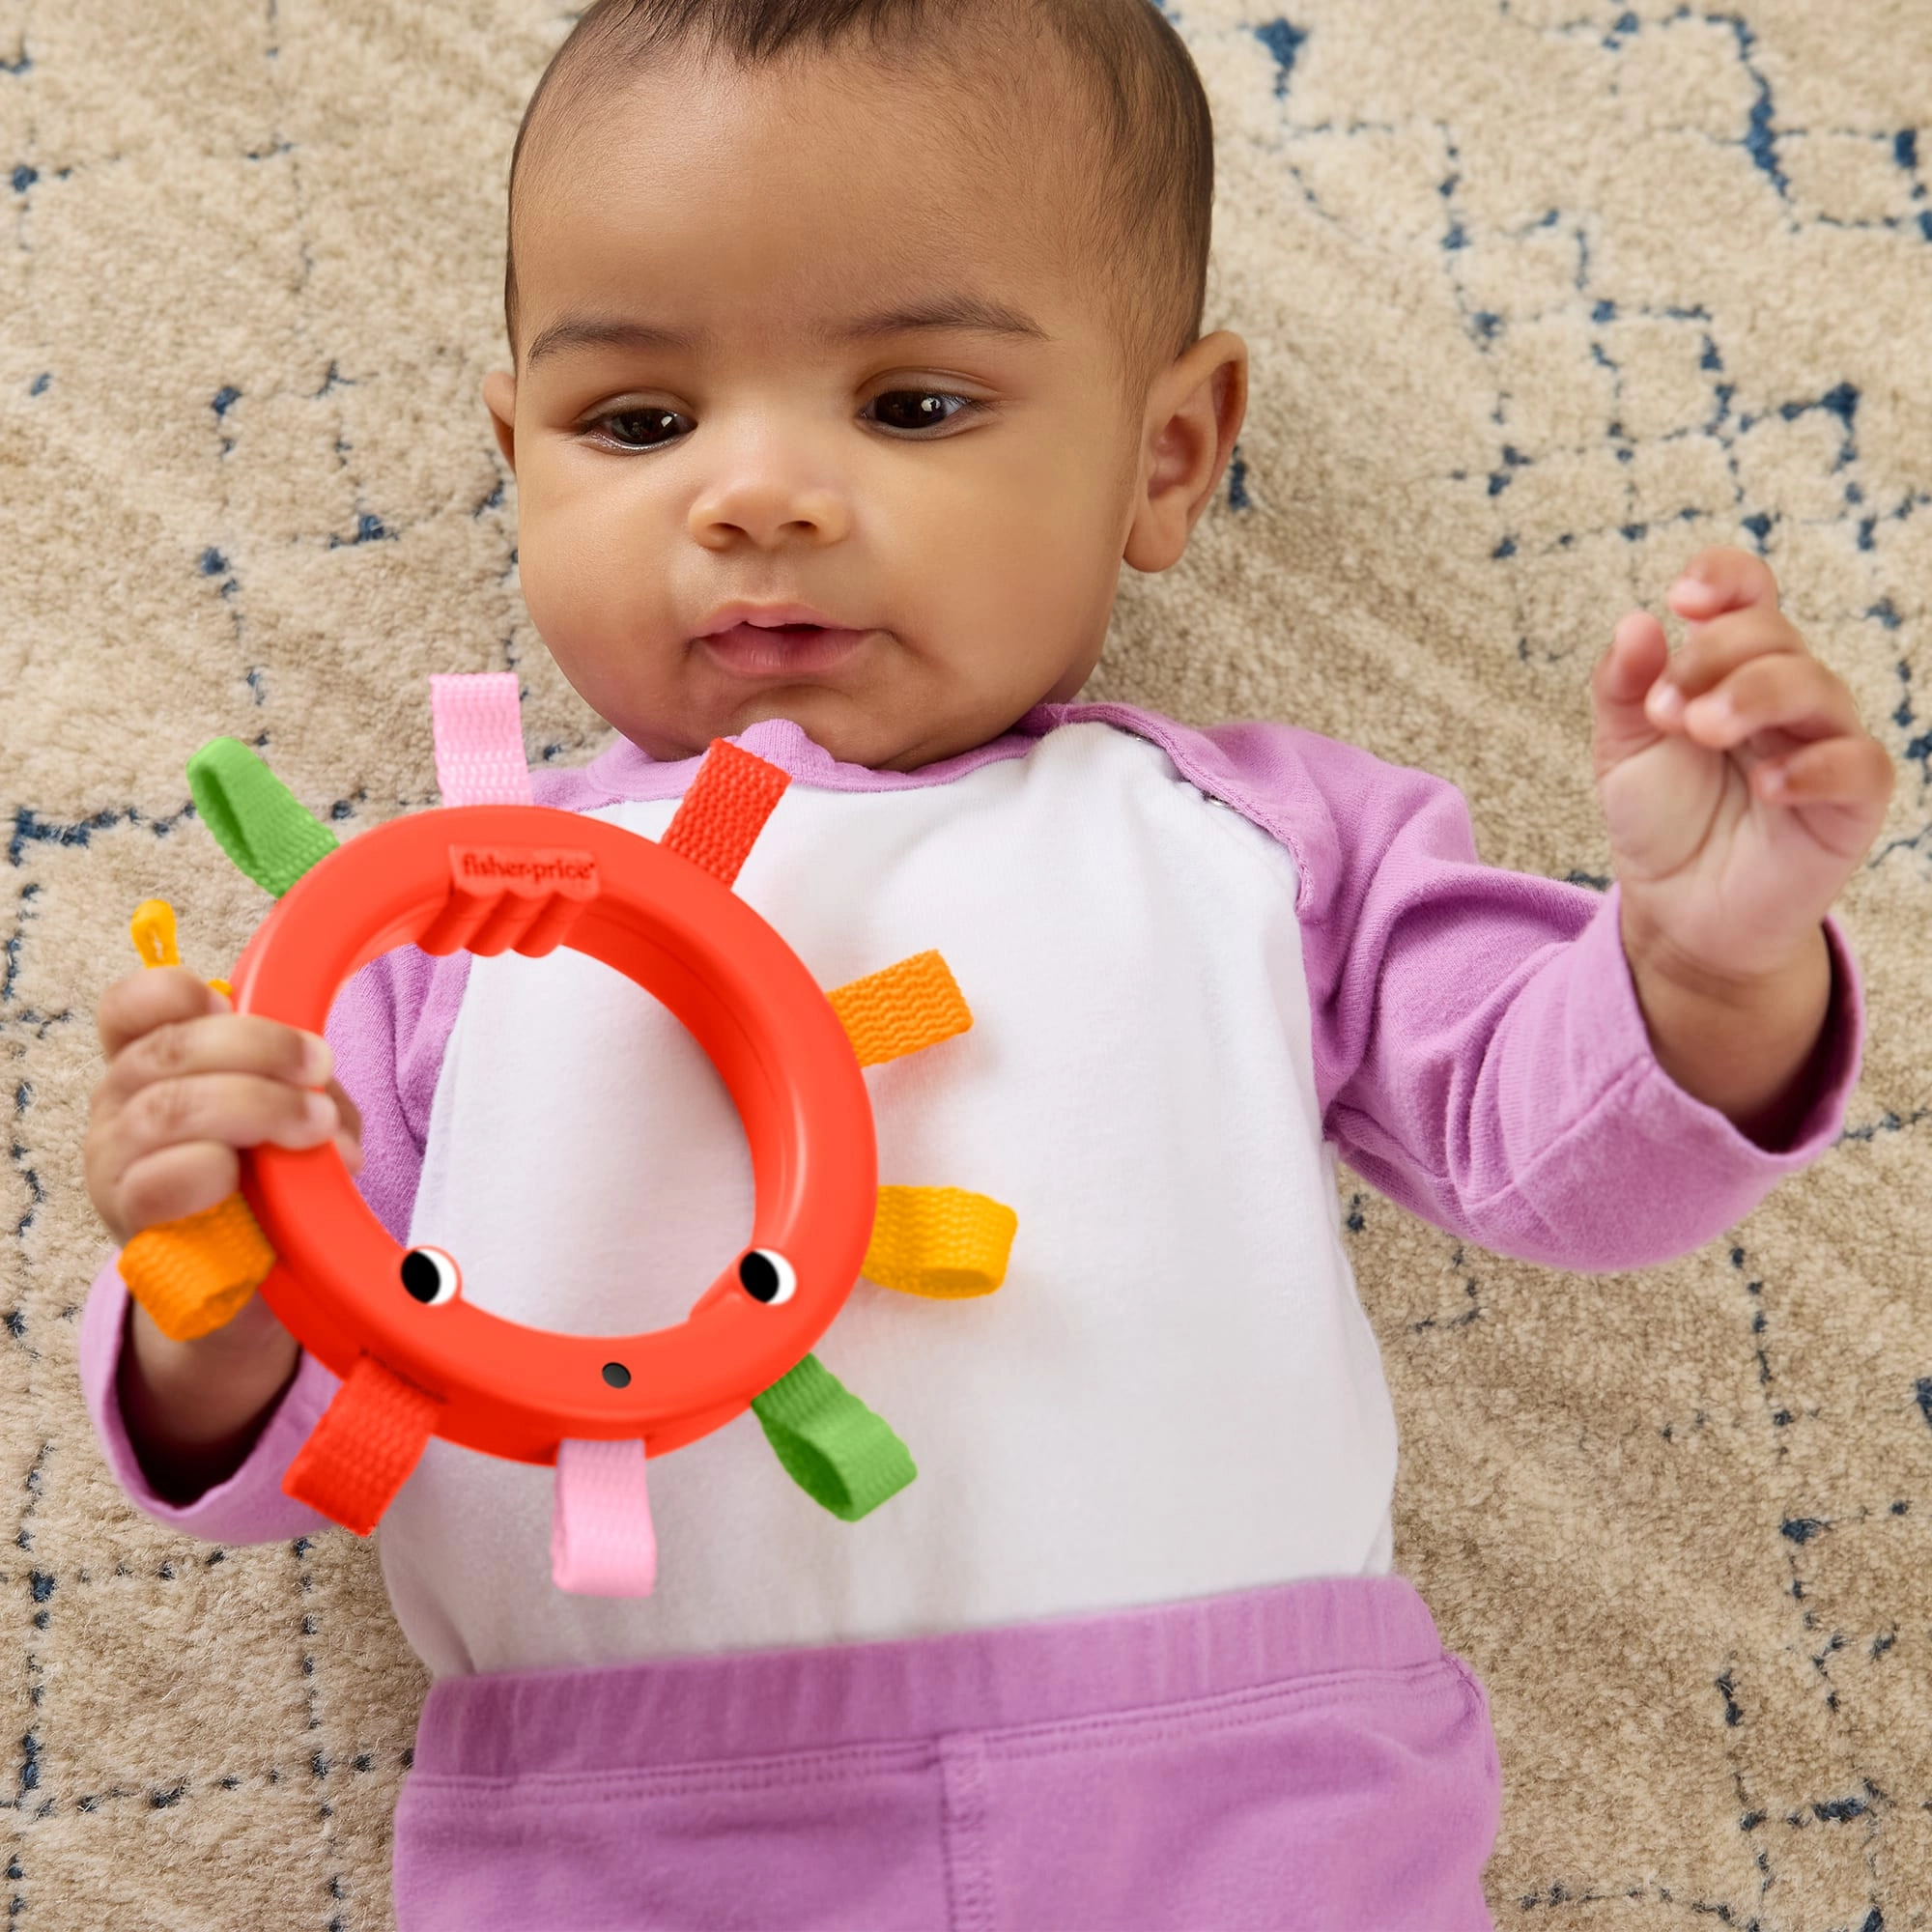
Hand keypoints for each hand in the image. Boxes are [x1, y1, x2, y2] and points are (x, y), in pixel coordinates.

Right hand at [86, 966, 362, 1247]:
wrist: (234, 1268)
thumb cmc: (258, 1175)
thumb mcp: (292, 1114)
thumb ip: (314, 1096)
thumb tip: (332, 1127)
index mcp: (150, 1061)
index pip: (129, 1006)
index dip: (174, 992)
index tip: (230, 1003)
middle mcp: (118, 1101)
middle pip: (167, 1049)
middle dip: (259, 1047)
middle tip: (319, 1066)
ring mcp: (115, 1160)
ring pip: (168, 1107)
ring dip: (256, 1106)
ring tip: (311, 1125)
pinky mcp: (127, 1217)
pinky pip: (157, 1180)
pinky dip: (208, 1170)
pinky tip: (239, 1175)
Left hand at [1591, 547, 1891, 1132]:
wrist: (1678, 909)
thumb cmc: (1660, 819)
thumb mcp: (1622, 749)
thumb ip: (1624, 687)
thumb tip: (1636, 622)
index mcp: (1730, 667)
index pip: (1749, 594)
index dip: (1725, 578)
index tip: (1682, 599)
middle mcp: (1785, 693)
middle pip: (1773, 634)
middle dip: (1713, 656)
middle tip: (1666, 712)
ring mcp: (1823, 741)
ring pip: (1817, 686)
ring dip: (1755, 696)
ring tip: (1701, 731)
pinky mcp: (1851, 800)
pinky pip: (1857, 764)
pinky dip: (1813, 766)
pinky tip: (1766, 784)